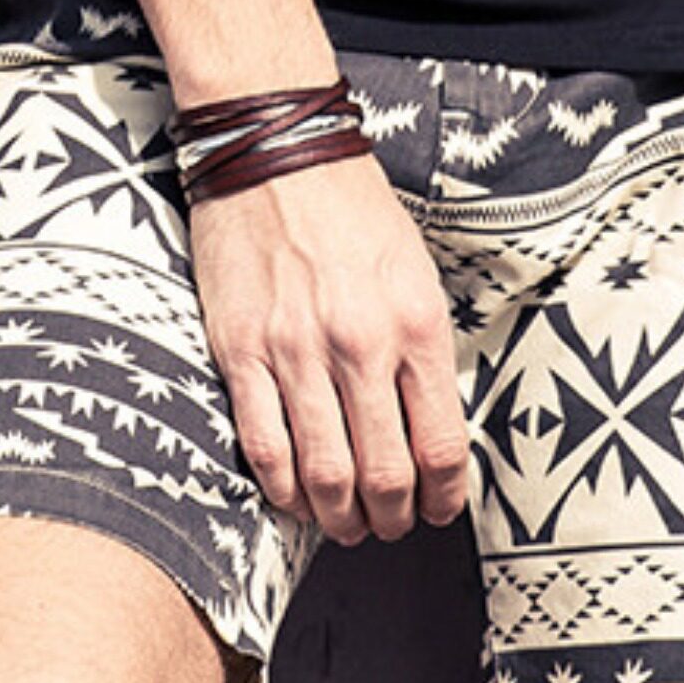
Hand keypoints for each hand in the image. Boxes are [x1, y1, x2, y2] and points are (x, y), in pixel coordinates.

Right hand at [189, 154, 470, 544]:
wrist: (275, 156)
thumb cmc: (351, 211)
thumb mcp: (416, 273)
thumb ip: (423, 351)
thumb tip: (426, 426)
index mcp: (416, 325)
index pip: (440, 445)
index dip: (441, 497)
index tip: (437, 510)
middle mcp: (361, 345)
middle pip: (385, 474)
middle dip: (391, 518)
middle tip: (388, 525)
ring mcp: (296, 353)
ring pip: (324, 473)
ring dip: (338, 515)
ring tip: (343, 523)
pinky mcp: (242, 352)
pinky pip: (264, 446)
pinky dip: (283, 488)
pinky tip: (294, 497)